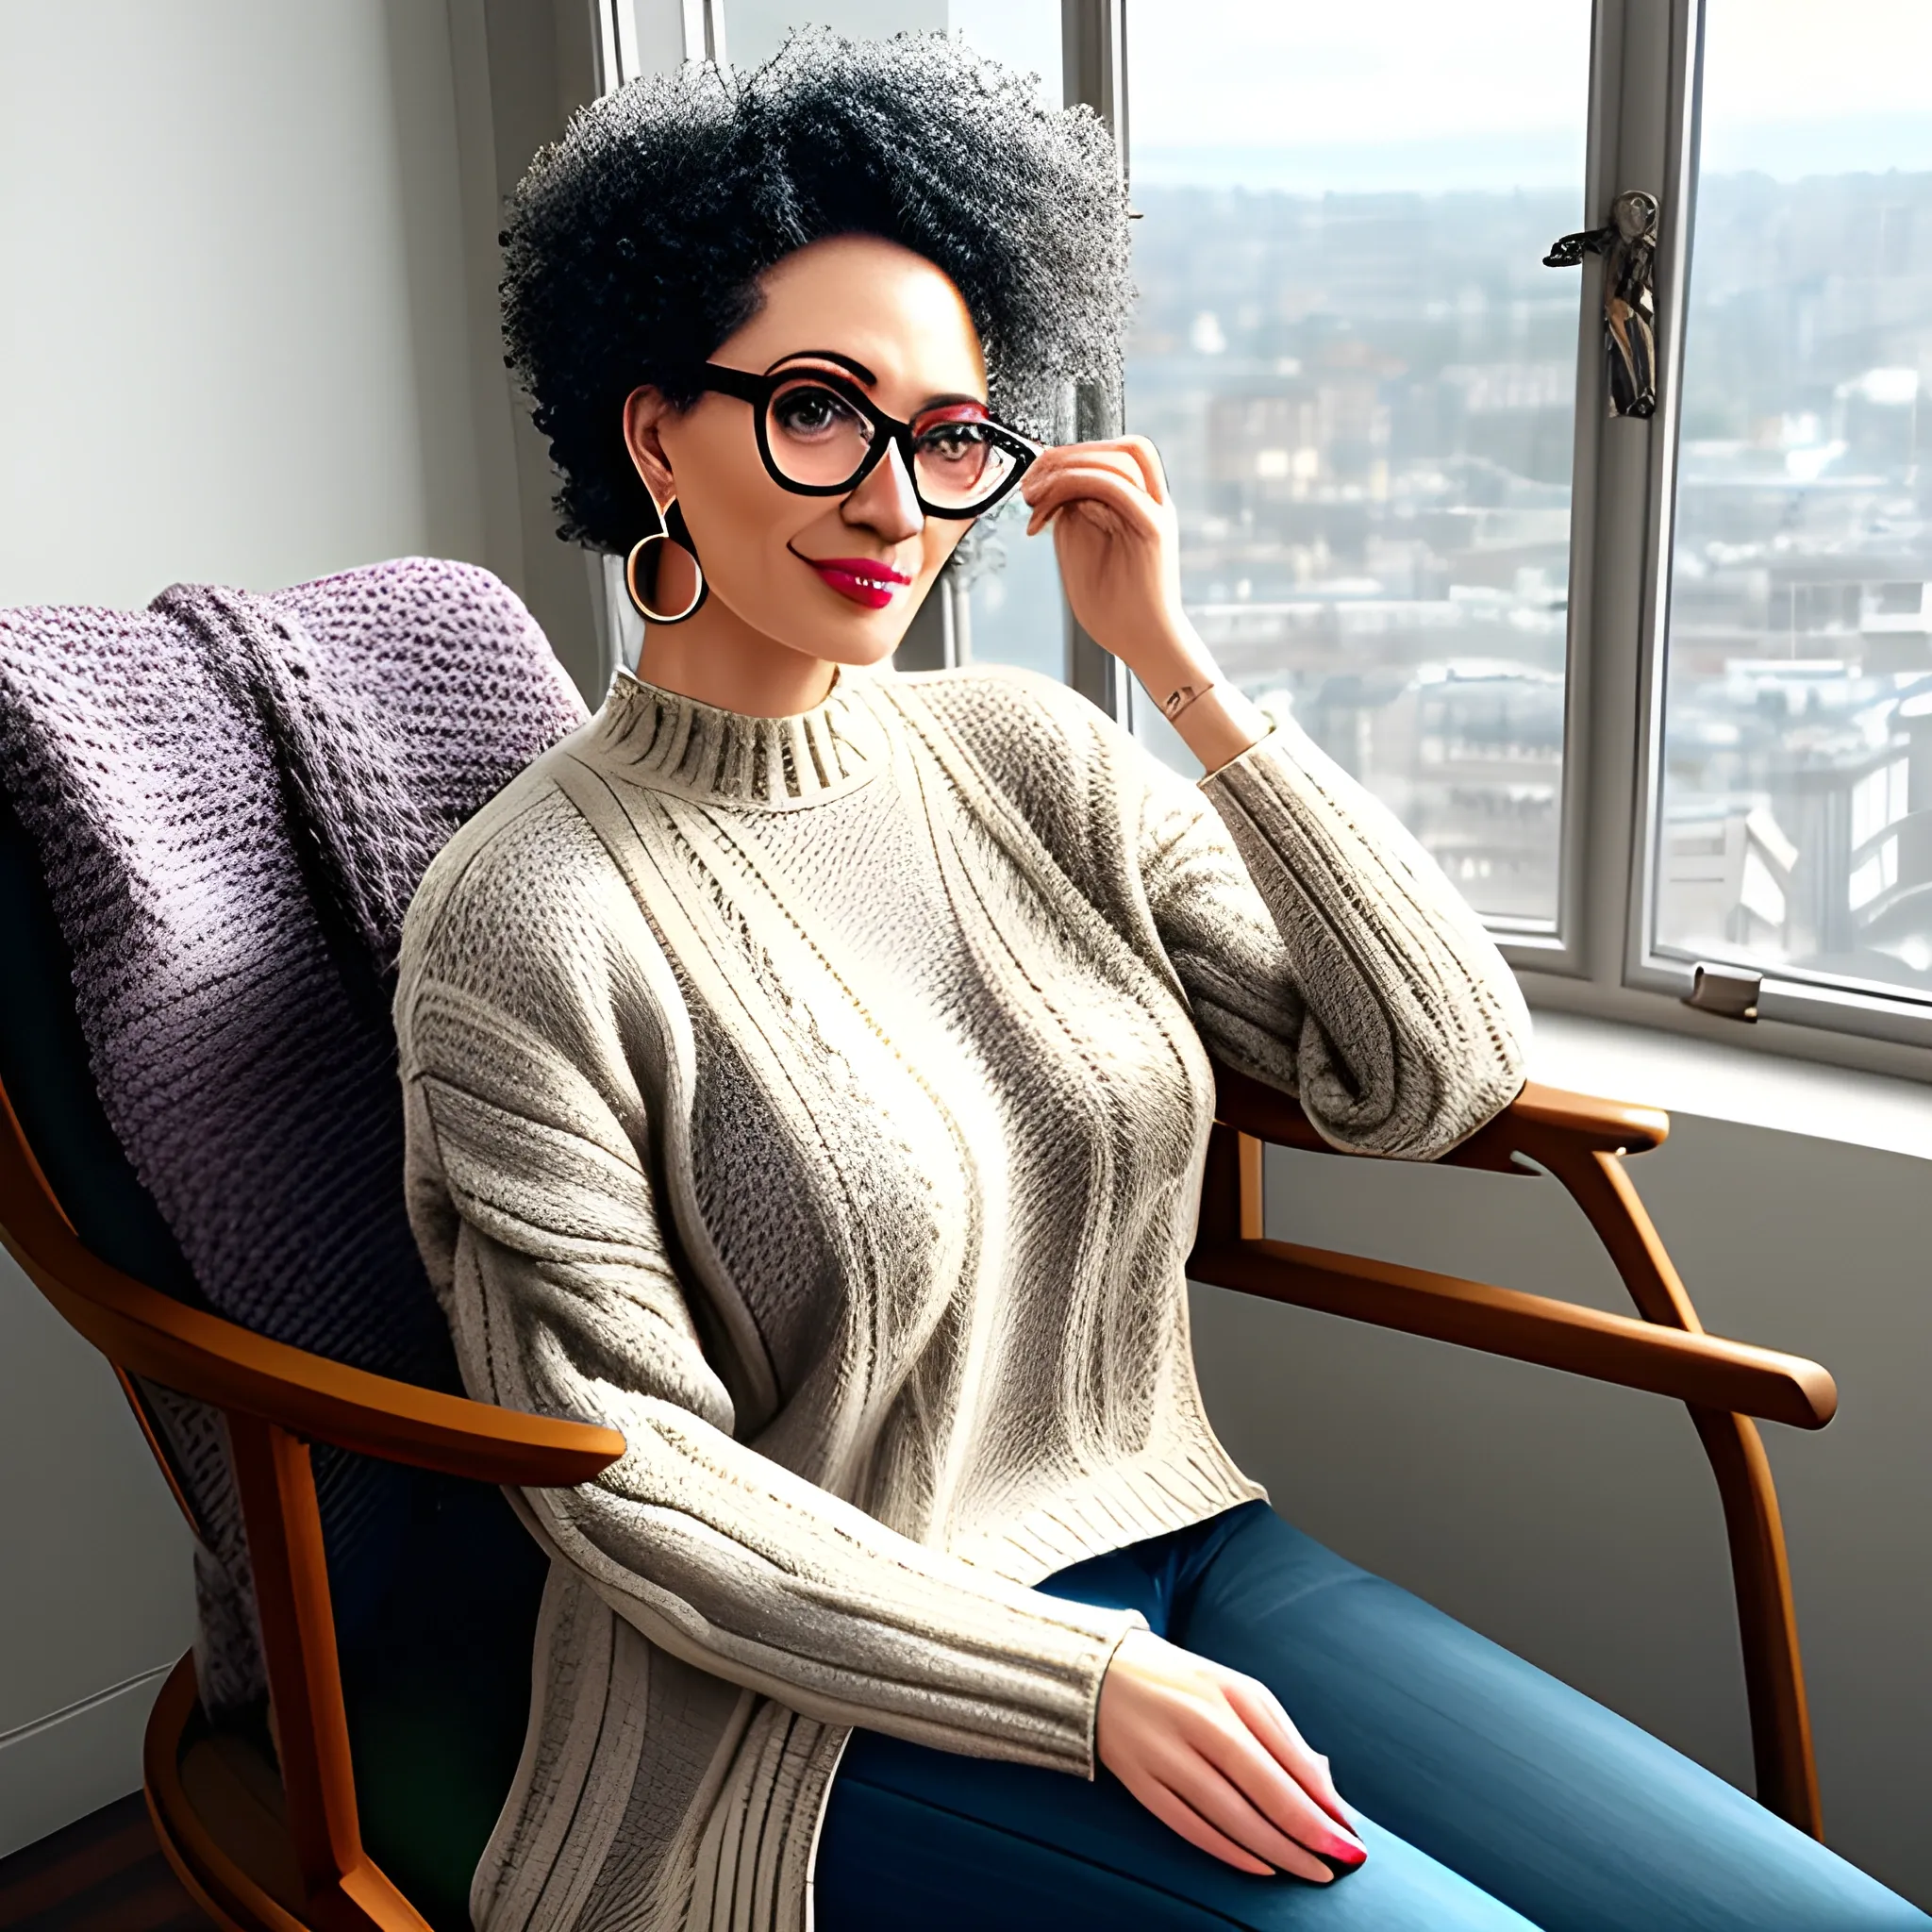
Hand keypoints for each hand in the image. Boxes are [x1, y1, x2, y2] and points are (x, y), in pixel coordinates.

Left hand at [1020, 436, 1202, 691]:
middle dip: (1064, 456)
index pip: (1108, 455)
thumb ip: (1071, 513)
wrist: (1141, 643)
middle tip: (1028, 485)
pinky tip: (1045, 512)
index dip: (1066, 457)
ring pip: (1116, 459)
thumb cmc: (1112, 608)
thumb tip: (1053, 486)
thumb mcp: (1079, 548)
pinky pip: (1113, 486)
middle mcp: (1153, 501)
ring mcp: (1157, 511)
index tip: (1030, 484)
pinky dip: (1073, 486)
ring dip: (1065, 470)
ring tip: (1033, 498)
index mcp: (1138, 504)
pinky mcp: (1154, 527)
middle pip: (1116, 448)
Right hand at [1096, 1629, 1366, 1881]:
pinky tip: (1261, 1867)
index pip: (1287, 1756)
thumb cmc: (1184, 1684)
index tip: (1353, 1832)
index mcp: (1228, 1693)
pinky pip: (1190, 1827)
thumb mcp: (1237, 1690)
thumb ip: (1282, 1736)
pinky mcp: (1140, 1782)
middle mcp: (1197, 1721)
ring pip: (1230, 1816)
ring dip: (1278, 1850)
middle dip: (1309, 1831)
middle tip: (1344, 1861)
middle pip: (1263, 1789)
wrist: (1099, 1672)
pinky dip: (1229, 1851)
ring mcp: (1165, 1754)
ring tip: (1312, 1871)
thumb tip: (1327, 1791)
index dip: (1323, 1801)